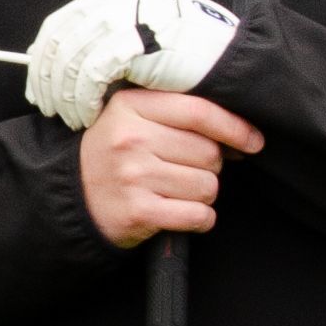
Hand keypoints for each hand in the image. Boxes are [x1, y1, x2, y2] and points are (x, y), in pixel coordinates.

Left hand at [24, 0, 241, 129]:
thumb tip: (58, 61)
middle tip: (50, 108)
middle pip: (59, 42)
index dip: (43, 59)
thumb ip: (99, 43)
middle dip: (49, 81)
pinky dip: (84, 99)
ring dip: (66, 95)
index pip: (59, 25)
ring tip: (72, 118)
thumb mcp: (133, 37)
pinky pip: (92, 74)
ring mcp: (120, 20)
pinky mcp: (130, 42)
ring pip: (71, 60)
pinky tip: (89, 115)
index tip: (39, 87)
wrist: (216, 58)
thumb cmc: (178, 54)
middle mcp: (111, 2)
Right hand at [80, 88, 264, 247]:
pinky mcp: (139, 212)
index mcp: (131, 107)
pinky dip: (200, 219)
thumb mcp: (132, 118)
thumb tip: (239, 136)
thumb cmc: (114, 155)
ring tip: (178, 192)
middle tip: (188, 171)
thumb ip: (177, 113)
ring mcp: (133, 177)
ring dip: (204, 194)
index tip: (254, 141)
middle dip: (211, 167)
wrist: (72, 198)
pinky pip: (196, 215)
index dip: (234, 127)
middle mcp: (131, 139)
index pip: (199, 112)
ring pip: (207, 186)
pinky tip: (183, 213)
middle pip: (208, 153)